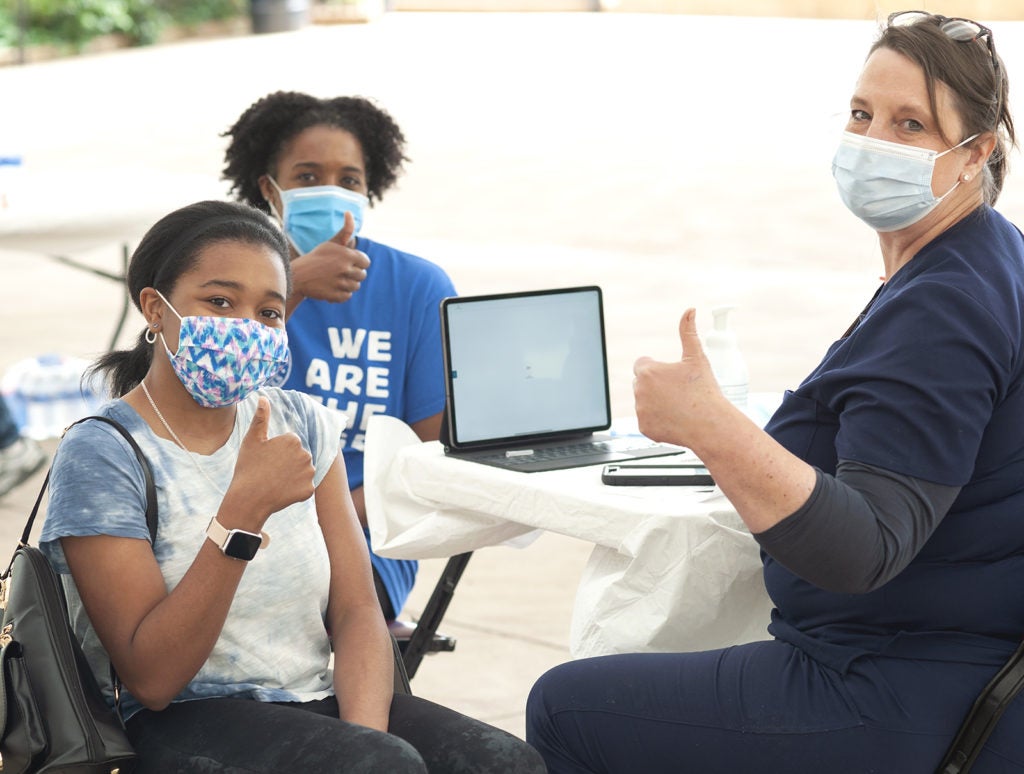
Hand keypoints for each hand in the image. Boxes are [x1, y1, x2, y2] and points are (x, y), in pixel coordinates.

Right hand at [227, 397, 314, 523]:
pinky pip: (304, 487)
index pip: (290, 443)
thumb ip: (261, 418)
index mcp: (293, 439)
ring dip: (292, 476)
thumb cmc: (248, 467)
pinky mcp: (309, 489)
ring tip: (275, 481)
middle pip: (298, 456)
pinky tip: (281, 492)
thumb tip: (263, 397)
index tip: (266, 459)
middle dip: (287, 463)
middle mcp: (306, 454)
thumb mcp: (252, 440)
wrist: (248, 499)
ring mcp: (309, 473)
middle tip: (269, 471)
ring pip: (302, 471)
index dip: (277, 452)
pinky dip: (295, 490)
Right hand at [290, 211, 370, 304]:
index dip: (358, 262)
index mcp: (347, 255)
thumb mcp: (331, 243)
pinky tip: (331, 287)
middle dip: (353, 273)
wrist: (298, 276)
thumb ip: (345, 231)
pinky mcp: (335, 296)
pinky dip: (341, 293)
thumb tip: (349, 213)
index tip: (349, 262)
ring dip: (348, 284)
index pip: (366, 262)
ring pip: (355, 286)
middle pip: (362, 275)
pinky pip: (347, 296)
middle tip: (339, 271)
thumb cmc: (317, 257)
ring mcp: (341, 284)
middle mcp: (345, 269)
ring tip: (335, 278)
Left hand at [633, 308, 728, 448]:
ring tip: (679, 406)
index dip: (658, 369)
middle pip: (642, 383)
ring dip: (655, 402)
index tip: (671, 376)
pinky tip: (674, 418)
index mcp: (648, 371)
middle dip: (656, 385)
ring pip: (644, 402)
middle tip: (678, 392)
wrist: (711, 425)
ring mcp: (640, 411)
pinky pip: (646, 420)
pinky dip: (657, 419)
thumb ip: (688, 332)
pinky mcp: (644, 428)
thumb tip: (689, 311)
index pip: (642, 364)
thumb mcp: (697, 357)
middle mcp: (639, 391)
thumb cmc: (705, 391)